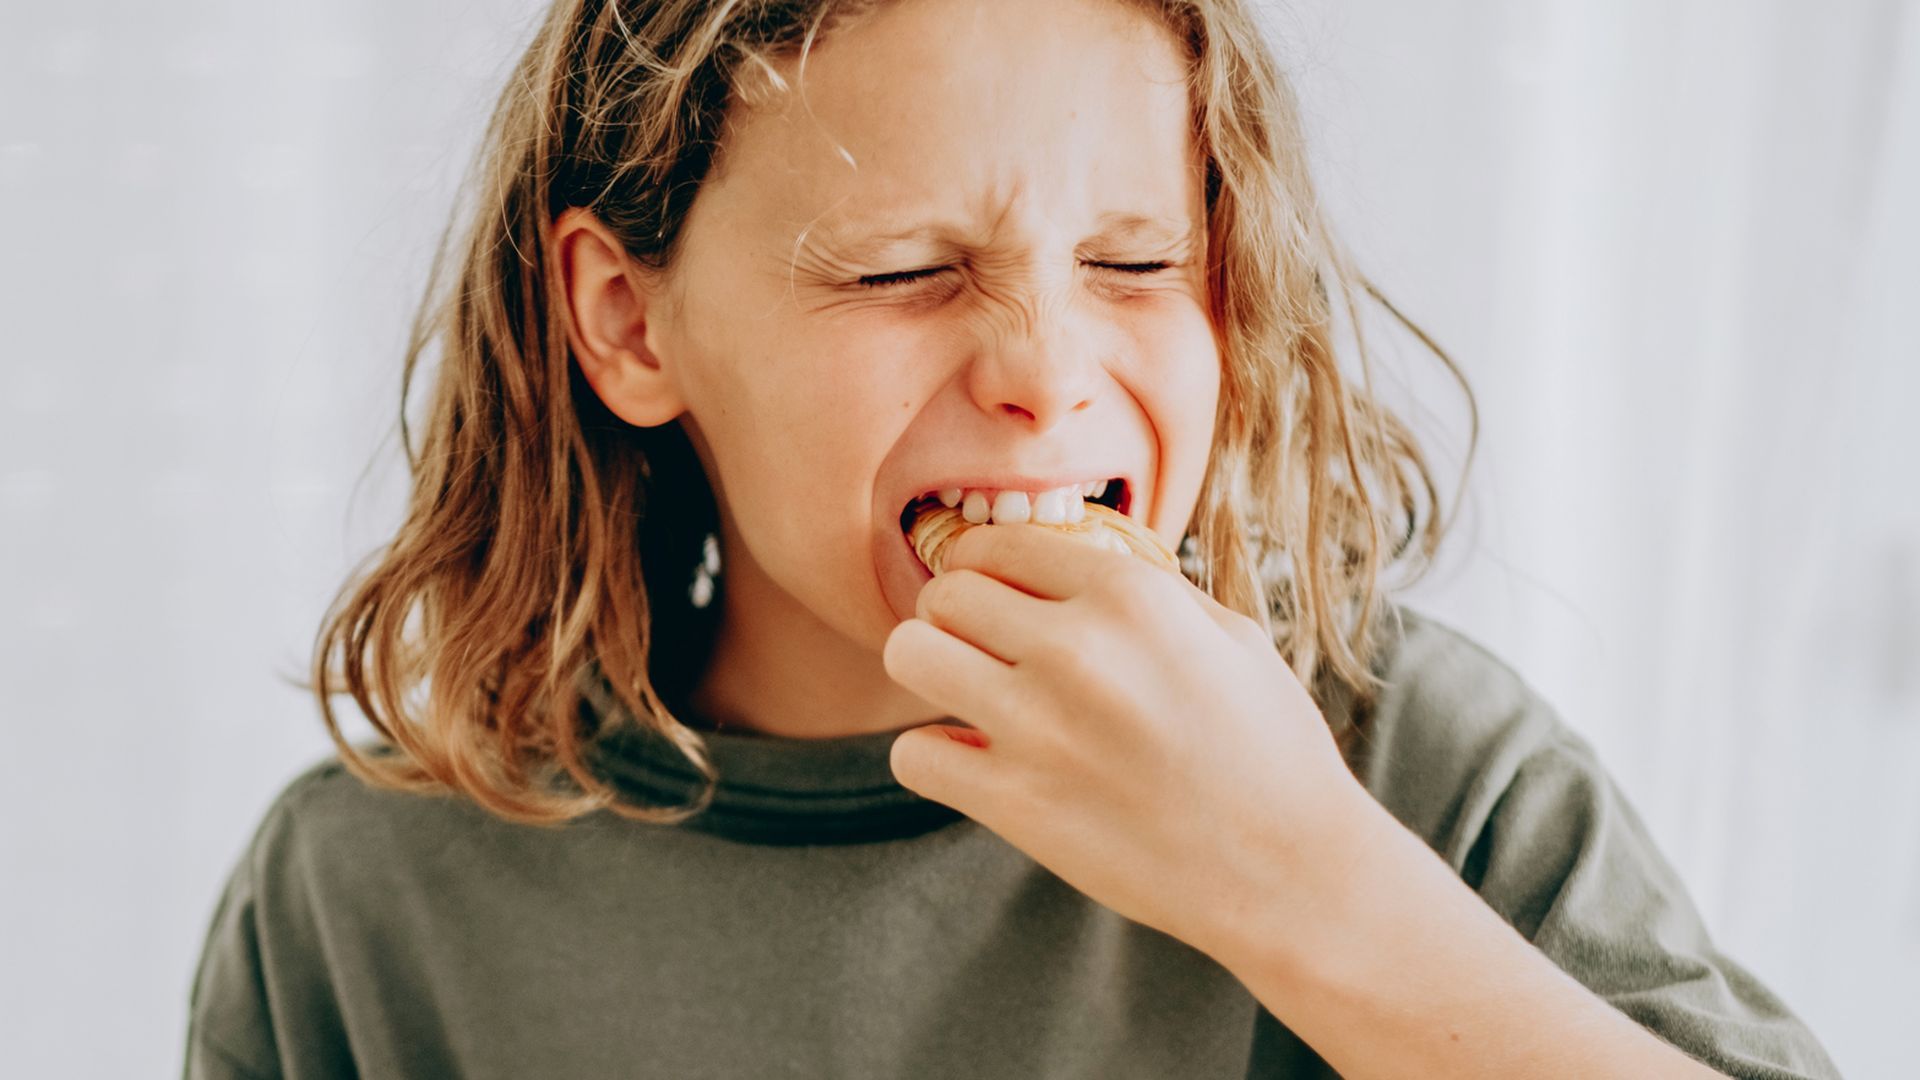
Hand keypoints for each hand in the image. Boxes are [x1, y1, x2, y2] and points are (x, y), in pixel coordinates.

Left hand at [882, 520, 1371, 956]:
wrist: (1290, 872)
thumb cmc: (1271, 751)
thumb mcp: (1230, 636)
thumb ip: (1146, 591)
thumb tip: (1074, 564)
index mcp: (1130, 596)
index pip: (1000, 543)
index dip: (993, 569)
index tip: (1000, 595)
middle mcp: (1075, 647)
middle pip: (945, 592)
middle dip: (957, 617)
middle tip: (985, 649)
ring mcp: (1038, 726)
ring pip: (909, 653)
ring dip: (931, 670)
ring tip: (969, 694)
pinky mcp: (1015, 803)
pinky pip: (913, 752)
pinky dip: (934, 756)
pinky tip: (977, 762)